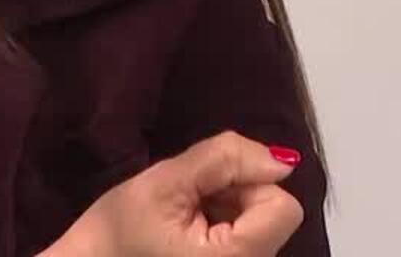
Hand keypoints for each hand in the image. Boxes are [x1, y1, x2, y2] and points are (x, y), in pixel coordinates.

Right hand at [37, 131, 304, 256]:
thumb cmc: (118, 231)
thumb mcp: (164, 182)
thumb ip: (224, 160)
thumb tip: (281, 161)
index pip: (283, 207)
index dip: (247, 185)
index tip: (205, 191)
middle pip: (274, 216)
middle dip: (235, 198)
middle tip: (187, 205)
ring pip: (262, 226)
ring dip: (229, 211)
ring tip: (185, 220)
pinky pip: (250, 241)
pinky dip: (225, 228)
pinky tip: (190, 235)